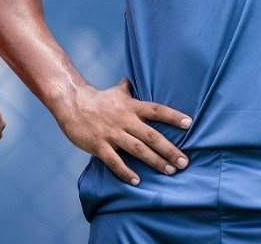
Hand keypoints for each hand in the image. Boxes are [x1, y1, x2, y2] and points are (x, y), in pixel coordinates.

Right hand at [54, 78, 190, 185]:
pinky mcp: (98, 145)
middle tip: (184, 162)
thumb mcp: (117, 91)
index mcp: (130, 106)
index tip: (189, 124)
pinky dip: (126, 172)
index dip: (173, 116)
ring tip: (169, 171)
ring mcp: (111, 133)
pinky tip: (137, 182)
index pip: (156, 110)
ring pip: (137, 149)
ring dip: (155, 161)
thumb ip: (130, 88)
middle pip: (151, 135)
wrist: (71, 103)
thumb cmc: (97, 99)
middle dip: (169, 149)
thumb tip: (138, 78)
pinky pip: (114, 161)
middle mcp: (124, 119)